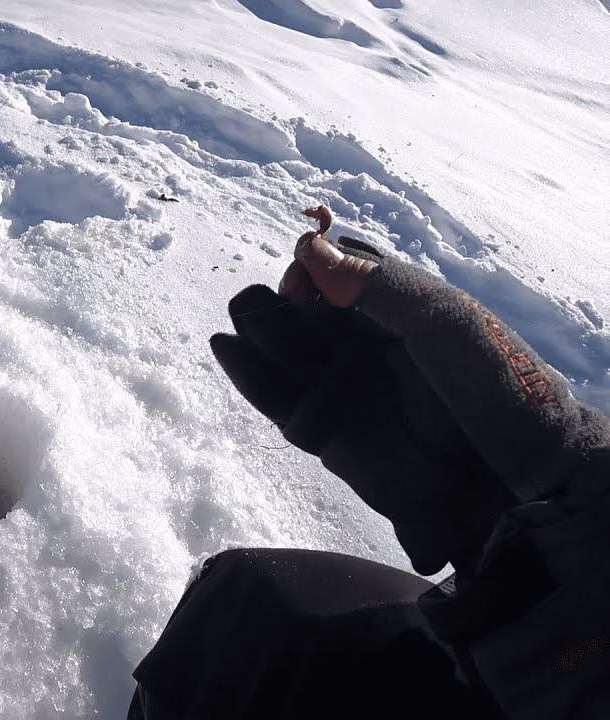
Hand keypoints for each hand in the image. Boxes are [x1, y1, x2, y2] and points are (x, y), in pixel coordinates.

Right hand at [210, 224, 609, 574]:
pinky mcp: (320, 431)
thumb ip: (374, 284)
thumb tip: (307, 249)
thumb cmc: (491, 385)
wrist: (510, 479)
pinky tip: (225, 344)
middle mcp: (358, 343)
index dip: (308, 273)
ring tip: (262, 332)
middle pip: (291, 307)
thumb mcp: (439, 319)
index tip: (308, 283)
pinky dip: (244, 371)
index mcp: (390, 307)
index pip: (326, 274)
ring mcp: (338, 386)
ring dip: (262, 333)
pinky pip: (271, 396)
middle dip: (280, 304)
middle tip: (296, 315)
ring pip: (275, 348)